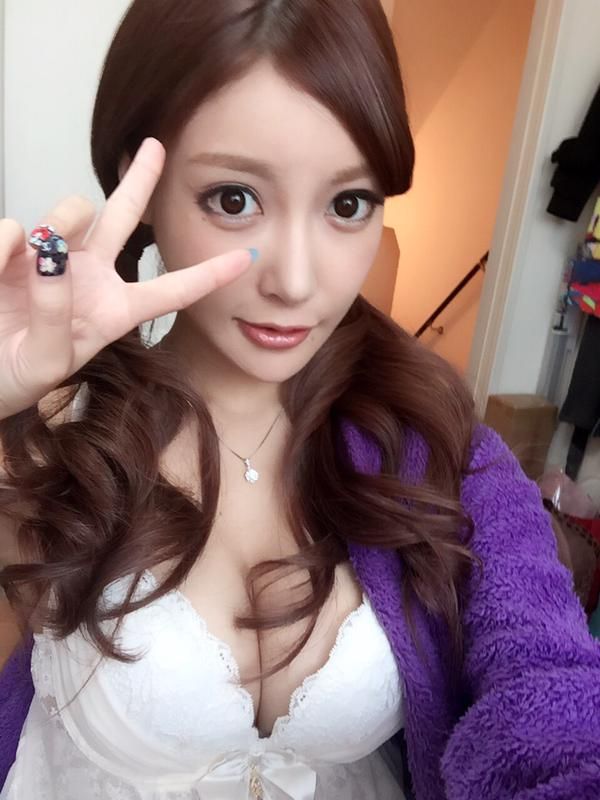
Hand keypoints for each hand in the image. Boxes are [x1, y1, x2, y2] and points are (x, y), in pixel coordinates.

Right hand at [0, 138, 253, 419]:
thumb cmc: (16, 376)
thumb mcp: (46, 363)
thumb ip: (56, 317)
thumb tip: (51, 259)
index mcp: (114, 311)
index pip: (170, 290)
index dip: (209, 274)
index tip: (248, 256)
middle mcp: (89, 276)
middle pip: (123, 218)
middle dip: (140, 181)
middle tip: (155, 147)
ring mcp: (50, 258)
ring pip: (70, 212)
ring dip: (61, 225)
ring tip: (33, 268)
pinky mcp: (11, 248)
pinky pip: (13, 229)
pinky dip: (3, 248)